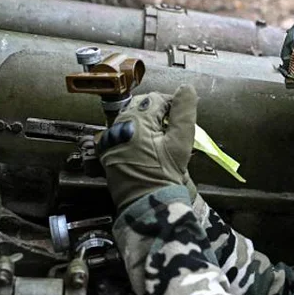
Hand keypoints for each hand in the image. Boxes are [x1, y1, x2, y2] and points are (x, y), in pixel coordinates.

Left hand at [99, 85, 197, 210]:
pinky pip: (121, 132)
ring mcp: (110, 140)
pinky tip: (147, 145)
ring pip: (130, 117)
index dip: (173, 104)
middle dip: (159, 111)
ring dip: (147, 121)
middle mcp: (117, 127)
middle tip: (174, 126)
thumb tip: (186, 89)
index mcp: (135, 122)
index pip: (156, 99)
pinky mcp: (107, 152)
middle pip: (140, 105)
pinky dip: (135, 132)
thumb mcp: (180, 142)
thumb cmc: (165, 176)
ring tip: (163, 136)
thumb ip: (184, 112)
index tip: (184, 115)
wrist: (147, 206)